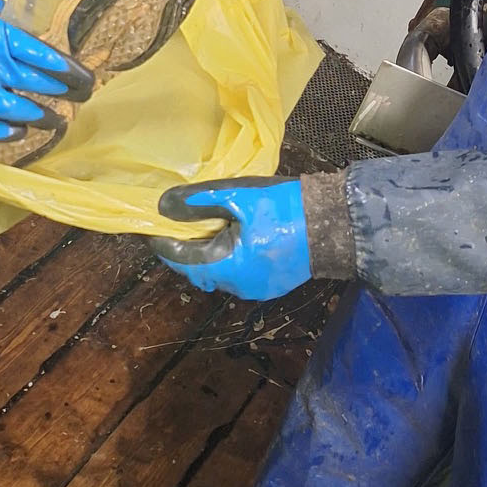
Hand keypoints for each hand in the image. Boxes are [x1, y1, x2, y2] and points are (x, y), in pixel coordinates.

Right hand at [0, 0, 91, 139]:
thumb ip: (6, 14)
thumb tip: (30, 20)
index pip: (42, 56)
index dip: (68, 69)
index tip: (85, 77)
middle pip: (36, 83)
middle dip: (64, 91)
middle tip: (82, 96)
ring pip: (17, 110)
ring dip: (42, 117)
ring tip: (58, 119)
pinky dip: (6, 134)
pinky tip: (20, 132)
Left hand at [150, 178, 310, 300]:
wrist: (336, 224)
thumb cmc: (284, 208)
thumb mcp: (238, 197)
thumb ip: (198, 202)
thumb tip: (162, 207)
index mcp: (227, 266)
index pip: (182, 260)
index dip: (164, 244)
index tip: (151, 229)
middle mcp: (238, 285)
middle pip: (200, 268)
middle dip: (189, 247)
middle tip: (182, 221)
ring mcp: (257, 289)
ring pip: (220, 272)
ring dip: (211, 252)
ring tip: (211, 224)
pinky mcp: (271, 285)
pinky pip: (240, 273)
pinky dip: (231, 256)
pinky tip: (238, 235)